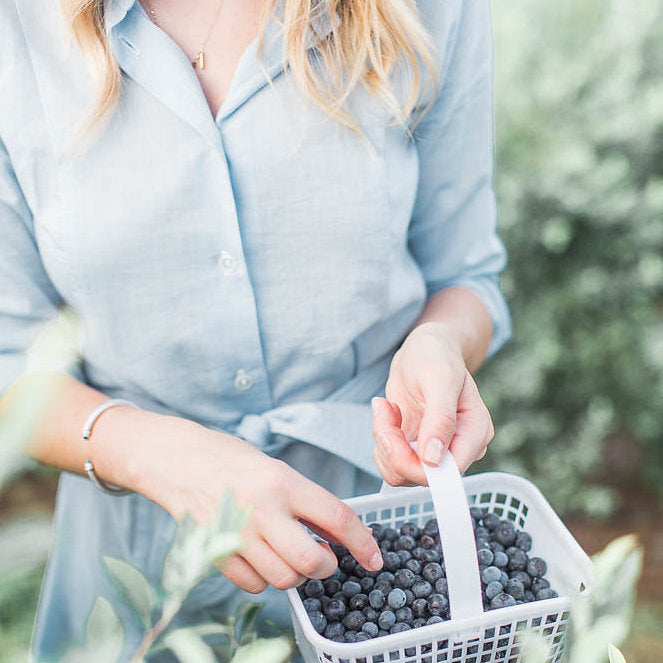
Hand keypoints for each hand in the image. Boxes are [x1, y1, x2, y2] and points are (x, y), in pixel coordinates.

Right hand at [125, 414, 382, 592]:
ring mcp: (237, 535)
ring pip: (283, 579)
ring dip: (295, 575)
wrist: (175, 459)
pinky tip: (259, 557)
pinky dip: (263, 578)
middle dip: (325, 568)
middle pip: (310, 563)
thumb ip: (304, 501)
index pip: (336, 517)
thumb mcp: (274, 469)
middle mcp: (262, 510)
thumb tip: (335, 533)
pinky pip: (253, 584)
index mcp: (282, 481)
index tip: (374, 558)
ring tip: (287, 555)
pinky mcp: (215, 552)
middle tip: (324, 560)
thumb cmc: (229, 459)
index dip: (362, 542)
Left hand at [371, 321, 493, 484]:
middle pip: (419, 475)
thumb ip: (440, 420)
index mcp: (475, 433)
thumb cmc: (436, 355)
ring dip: (383, 440)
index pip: (448, 473)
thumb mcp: (439, 379)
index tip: (392, 434)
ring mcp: (435, 450)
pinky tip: (387, 412)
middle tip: (384, 412)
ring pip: (400, 471)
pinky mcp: (415, 448)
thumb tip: (434, 459)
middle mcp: (458, 447)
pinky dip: (381, 438)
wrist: (423, 348)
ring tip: (385, 408)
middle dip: (392, 447)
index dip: (414, 464)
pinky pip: (391, 461)